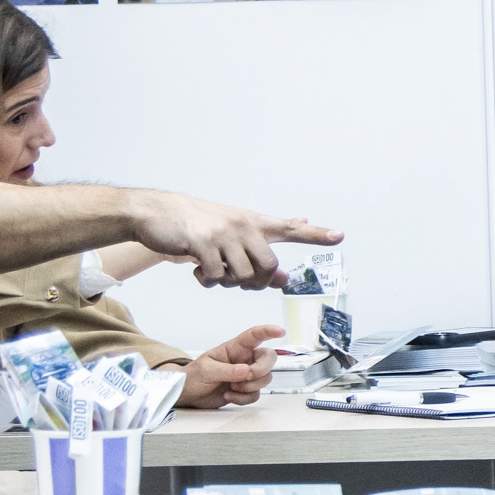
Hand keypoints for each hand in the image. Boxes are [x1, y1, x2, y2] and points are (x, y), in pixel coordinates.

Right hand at [129, 194, 340, 288]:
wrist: (156, 211)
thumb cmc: (197, 224)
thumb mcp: (231, 234)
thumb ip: (258, 254)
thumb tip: (284, 279)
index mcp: (252, 222)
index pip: (290, 228)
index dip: (315, 234)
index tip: (338, 236)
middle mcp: (242, 225)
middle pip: (268, 268)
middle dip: (255, 283)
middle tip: (237, 279)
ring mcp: (223, 234)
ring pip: (241, 277)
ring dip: (226, 283)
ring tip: (212, 270)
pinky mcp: (202, 244)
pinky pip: (215, 277)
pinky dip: (206, 280)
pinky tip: (196, 270)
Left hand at [178, 323, 281, 409]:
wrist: (189, 394)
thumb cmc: (193, 376)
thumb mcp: (206, 370)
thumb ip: (227, 370)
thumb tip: (246, 371)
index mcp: (234, 348)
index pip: (254, 336)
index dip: (268, 331)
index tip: (280, 331)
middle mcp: (244, 359)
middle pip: (269, 358)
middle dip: (262, 369)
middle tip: (247, 376)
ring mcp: (246, 375)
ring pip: (265, 378)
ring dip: (250, 386)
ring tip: (231, 387)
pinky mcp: (246, 389)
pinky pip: (256, 394)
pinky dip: (243, 398)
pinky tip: (229, 395)